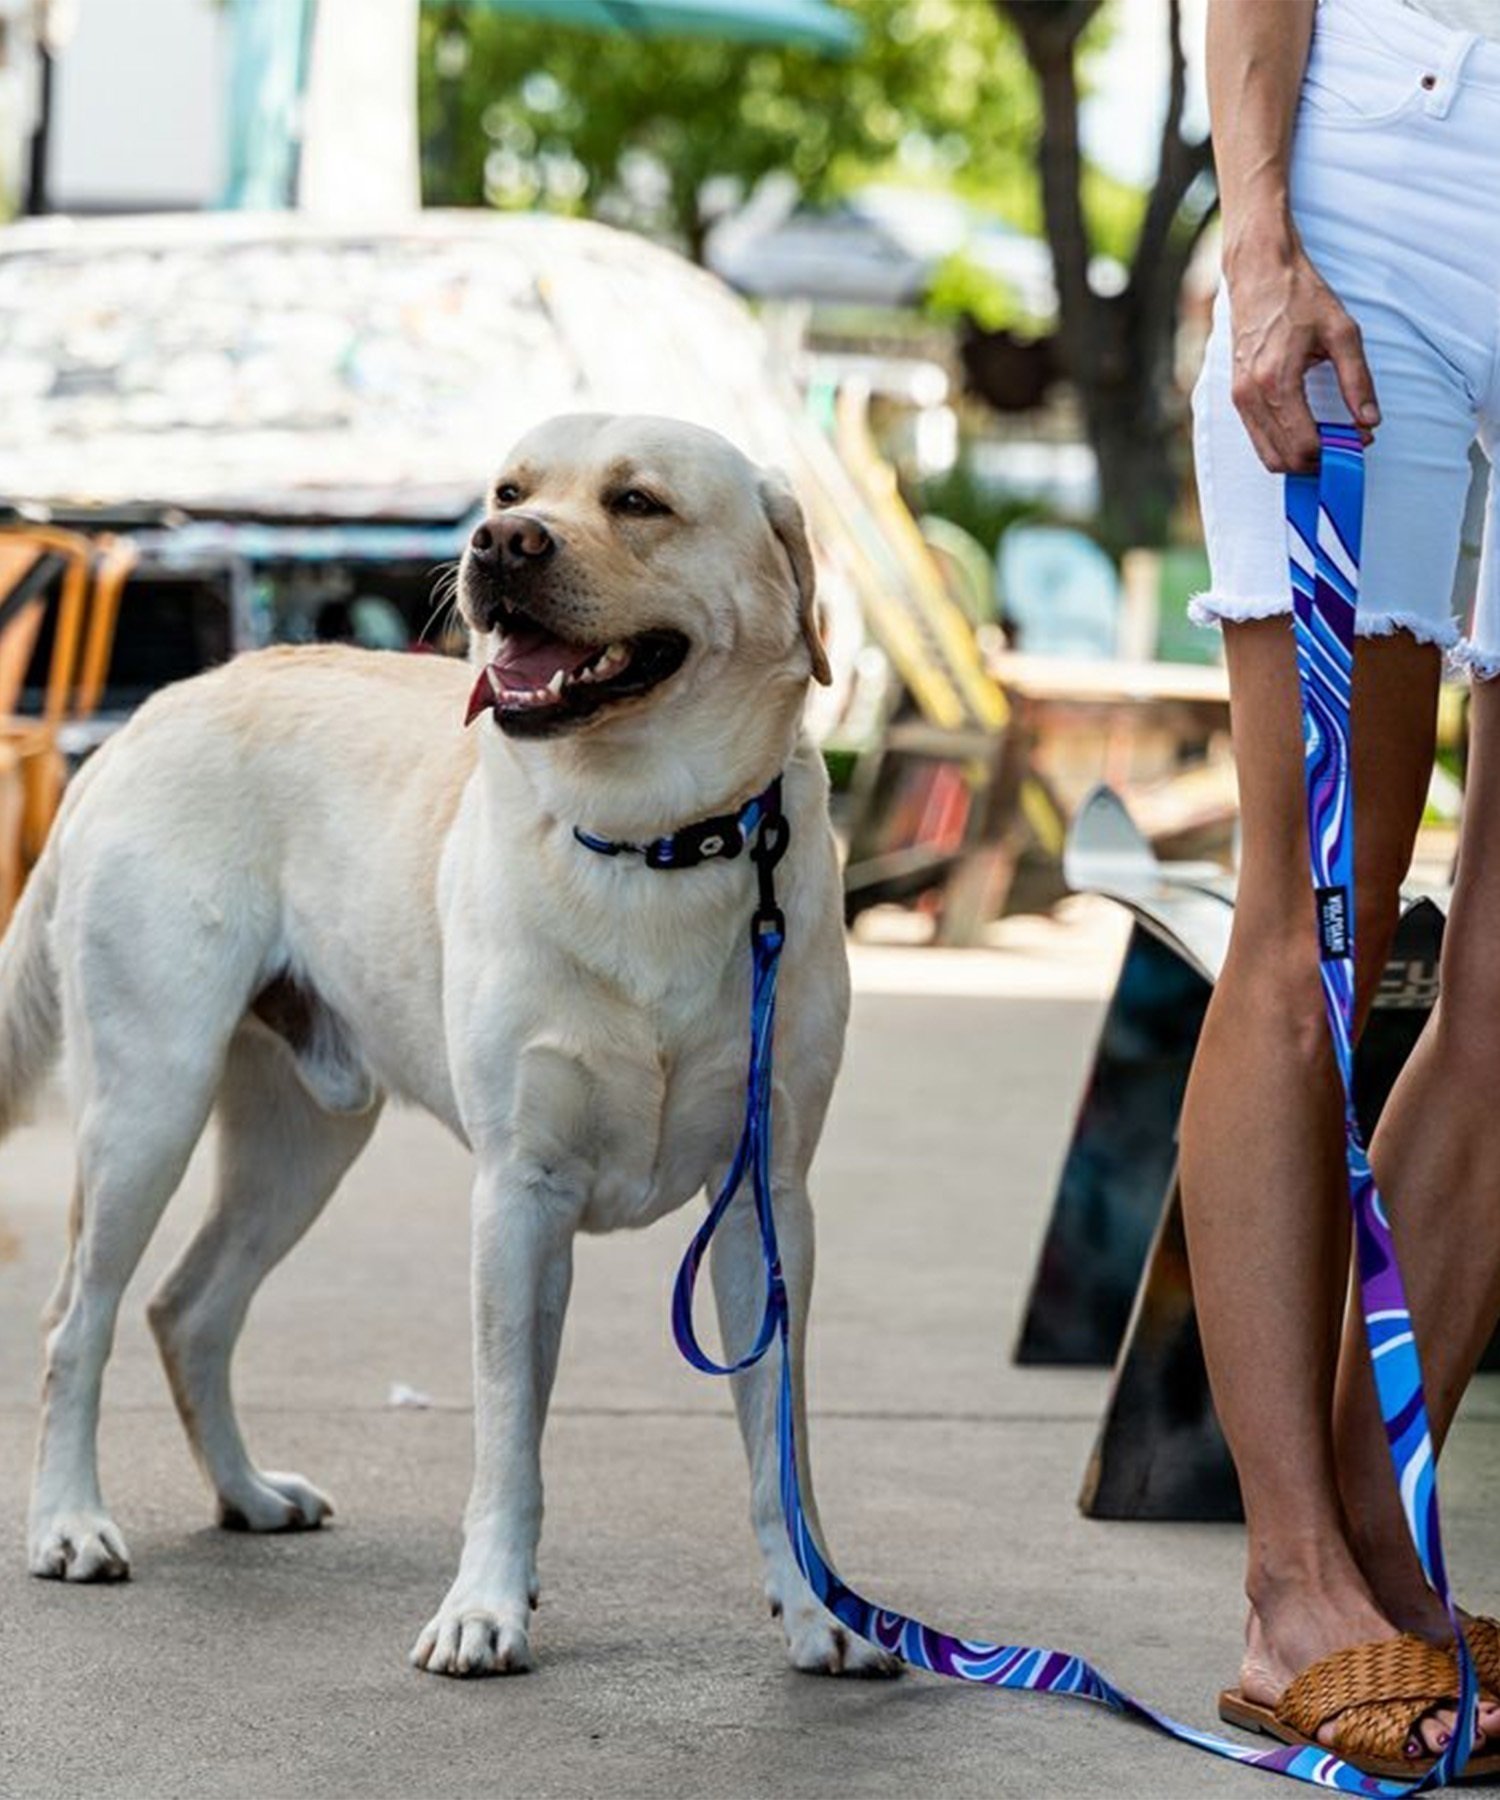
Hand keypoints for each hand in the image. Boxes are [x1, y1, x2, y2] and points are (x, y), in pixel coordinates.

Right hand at [1225, 227, 1379, 472]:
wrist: (1259, 274)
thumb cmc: (1300, 298)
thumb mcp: (1342, 333)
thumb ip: (1358, 381)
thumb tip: (1369, 422)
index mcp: (1277, 382)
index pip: (1305, 445)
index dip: (1336, 453)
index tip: (1360, 442)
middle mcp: (1251, 397)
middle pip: (1285, 459)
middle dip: (1319, 462)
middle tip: (1347, 446)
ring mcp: (1240, 400)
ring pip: (1268, 456)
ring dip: (1301, 458)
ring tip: (1331, 441)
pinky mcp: (1237, 398)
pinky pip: (1259, 440)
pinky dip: (1284, 446)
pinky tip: (1308, 431)